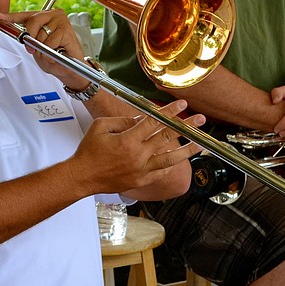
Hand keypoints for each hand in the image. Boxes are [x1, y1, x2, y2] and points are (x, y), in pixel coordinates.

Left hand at [0, 8, 91, 90]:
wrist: (71, 70)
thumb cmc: (55, 59)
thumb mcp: (37, 49)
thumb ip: (30, 41)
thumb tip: (25, 38)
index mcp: (44, 18)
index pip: (25, 16)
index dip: (11, 17)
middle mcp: (53, 15)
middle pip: (32, 21)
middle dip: (31, 38)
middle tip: (35, 49)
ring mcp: (61, 21)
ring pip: (41, 34)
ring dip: (43, 48)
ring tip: (52, 52)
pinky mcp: (67, 29)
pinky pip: (50, 42)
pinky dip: (51, 52)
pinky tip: (58, 53)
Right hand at [68, 100, 203, 196]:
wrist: (83, 177)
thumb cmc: (89, 151)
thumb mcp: (101, 126)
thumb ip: (123, 120)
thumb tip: (141, 118)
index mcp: (128, 140)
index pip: (154, 122)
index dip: (170, 112)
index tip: (181, 105)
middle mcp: (138, 156)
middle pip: (167, 138)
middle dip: (186, 127)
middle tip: (200, 119)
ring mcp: (141, 170)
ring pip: (170, 158)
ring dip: (188, 150)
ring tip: (201, 143)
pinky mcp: (142, 181)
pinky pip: (161, 171)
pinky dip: (171, 164)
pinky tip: (180, 158)